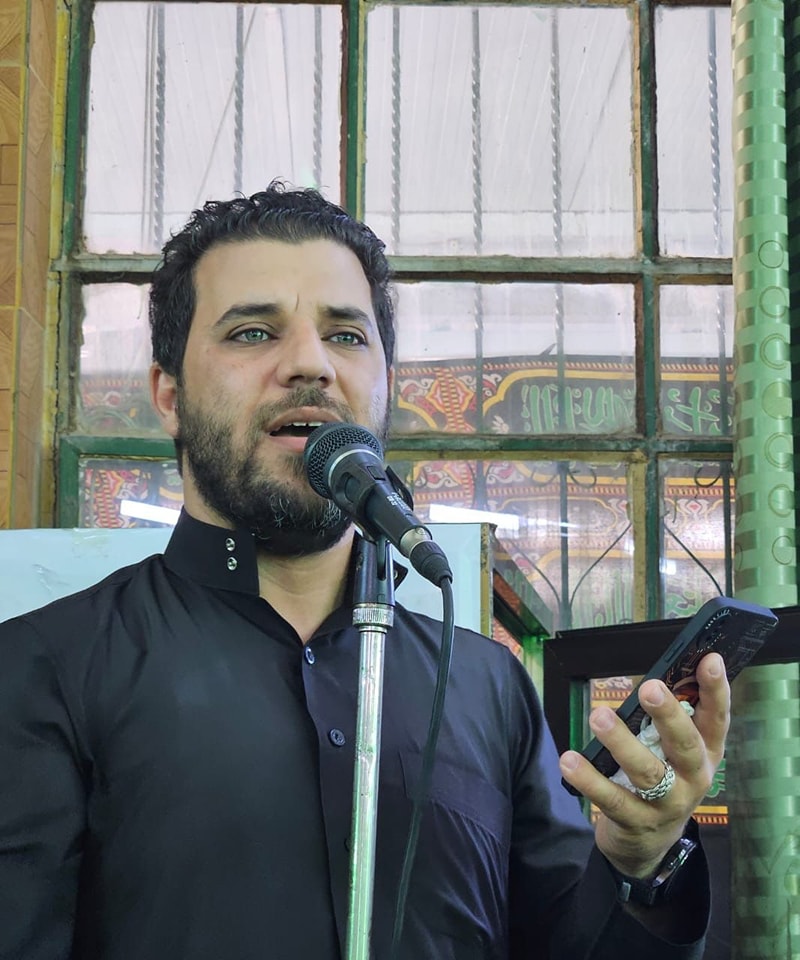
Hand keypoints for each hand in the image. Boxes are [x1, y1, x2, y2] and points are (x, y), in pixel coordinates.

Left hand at [558, 652, 728, 877]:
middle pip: (685, 744)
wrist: (649, 845)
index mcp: (706, 754)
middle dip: (668, 714)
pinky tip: (569, 760)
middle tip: (650, 686)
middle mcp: (693, 778)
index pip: (717, 719)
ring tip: (599, 717)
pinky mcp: (637, 822)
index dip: (716, 690)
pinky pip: (611, 798)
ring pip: (647, 772)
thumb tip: (653, 679)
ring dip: (621, 742)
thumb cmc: (663, 780)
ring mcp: (668, 804)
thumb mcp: (674, 754)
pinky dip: (588, 779)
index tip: (710, 659)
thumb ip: (667, 721)